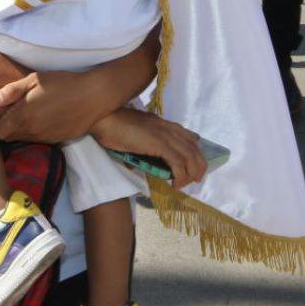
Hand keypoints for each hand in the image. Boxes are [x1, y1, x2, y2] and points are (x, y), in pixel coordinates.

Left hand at [0, 71, 103, 143]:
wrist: (93, 96)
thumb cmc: (62, 83)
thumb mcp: (34, 80)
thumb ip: (11, 91)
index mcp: (23, 116)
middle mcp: (32, 131)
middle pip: (9, 137)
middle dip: (5, 128)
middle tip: (9, 113)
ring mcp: (46, 137)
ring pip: (24, 139)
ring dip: (20, 131)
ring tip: (27, 114)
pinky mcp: (58, 140)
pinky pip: (39, 139)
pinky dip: (35, 132)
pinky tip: (42, 118)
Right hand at [91, 108, 206, 189]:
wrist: (105, 120)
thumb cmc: (113, 127)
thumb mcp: (133, 135)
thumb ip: (138, 145)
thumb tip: (133, 164)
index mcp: (164, 124)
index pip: (189, 137)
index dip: (195, 152)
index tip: (194, 165)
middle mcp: (169, 128)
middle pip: (194, 149)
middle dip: (199, 166)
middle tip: (195, 179)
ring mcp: (165, 135)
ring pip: (190, 157)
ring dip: (191, 174)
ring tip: (184, 185)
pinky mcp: (160, 145)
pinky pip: (178, 164)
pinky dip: (180, 176)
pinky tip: (174, 184)